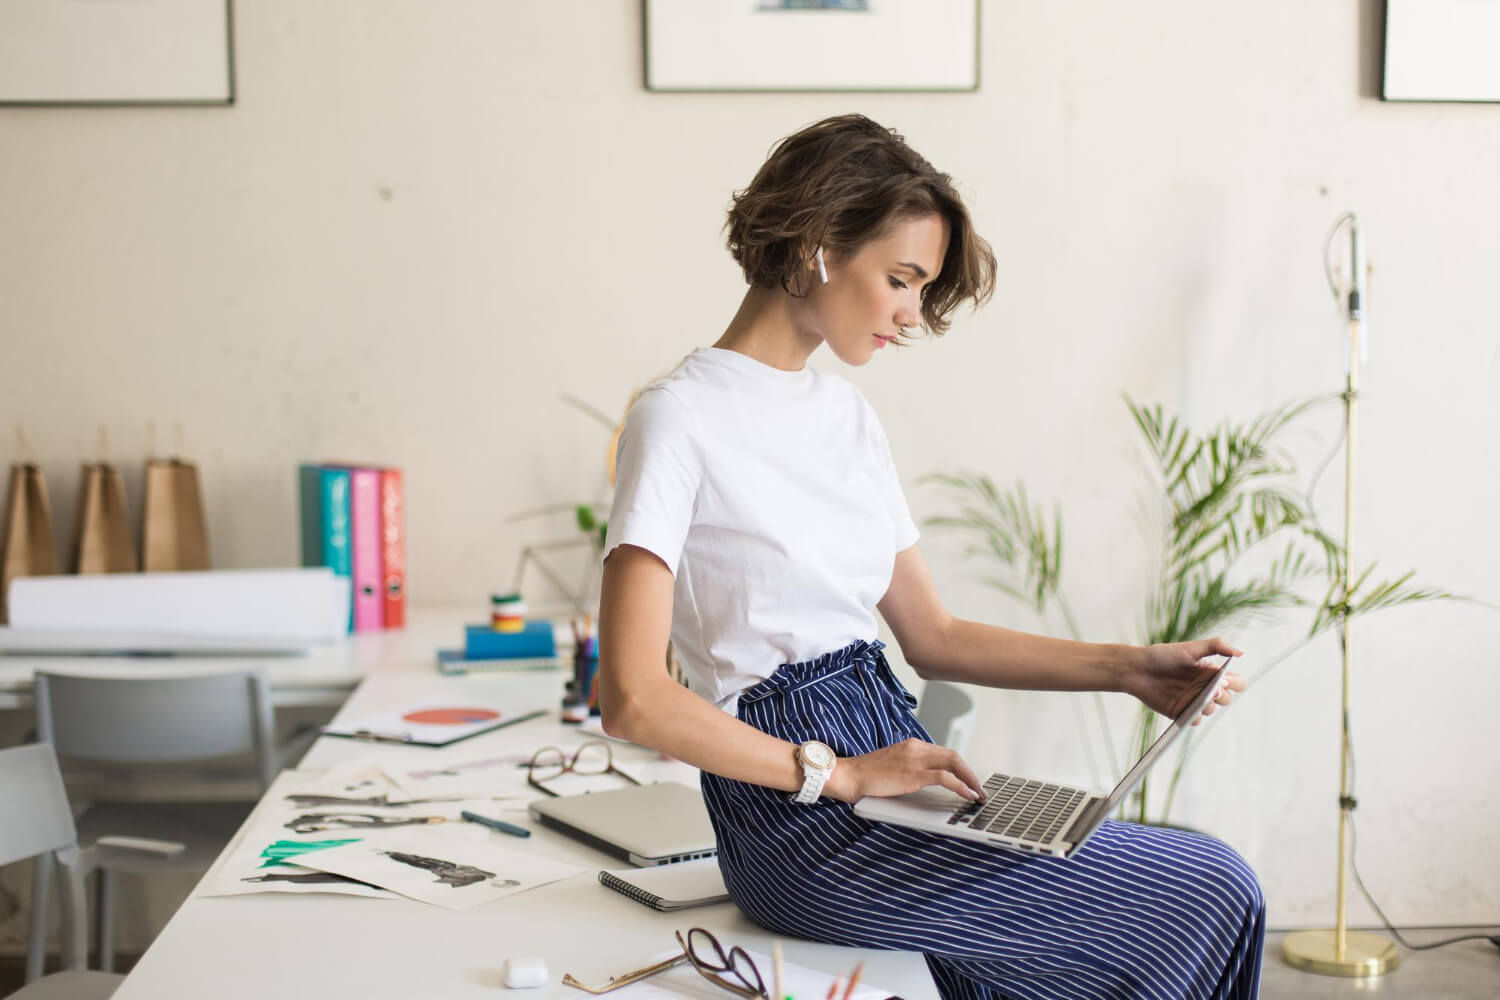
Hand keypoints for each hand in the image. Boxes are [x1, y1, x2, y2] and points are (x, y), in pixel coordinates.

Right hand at [824, 739, 985, 803]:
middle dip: (970, 773)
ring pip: (954, 763)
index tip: (969, 779)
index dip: (960, 767)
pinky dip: (961, 786)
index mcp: (912, 745)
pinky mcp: (914, 774)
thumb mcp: (892, 766)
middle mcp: (916, 748)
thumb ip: (909, 768)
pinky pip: (945, 778)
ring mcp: (916, 760)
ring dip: (970, 779)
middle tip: (980, 788)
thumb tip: (926, 781)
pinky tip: (968, 795)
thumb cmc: (866, 775)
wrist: (849, 775)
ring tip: (978, 794)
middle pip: (953, 756)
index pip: (944, 753)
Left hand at [1129, 637, 1246, 725]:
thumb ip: (1217, 646)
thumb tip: (1242, 653)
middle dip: (1222, 696)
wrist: (1137, 669)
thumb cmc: (1163, 655)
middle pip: (1227, 699)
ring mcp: (1193, 701)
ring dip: (1208, 706)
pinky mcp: (1180, 712)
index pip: (1236, 682)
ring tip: (1199, 698)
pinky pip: (1195, 720)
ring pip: (1211, 710)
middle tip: (1211, 690)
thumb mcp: (1191, 647)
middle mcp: (1204, 687)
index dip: (1235, 683)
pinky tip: (1187, 709)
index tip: (1223, 678)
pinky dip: (1194, 716)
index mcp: (1210, 672)